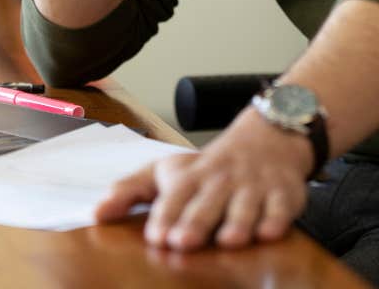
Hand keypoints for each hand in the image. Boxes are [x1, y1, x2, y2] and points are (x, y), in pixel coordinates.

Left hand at [95, 108, 311, 250]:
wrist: (266, 137)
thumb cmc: (208, 167)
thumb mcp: (166, 172)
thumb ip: (130, 191)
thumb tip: (96, 214)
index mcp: (191, 177)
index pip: (175, 195)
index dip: (165, 215)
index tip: (155, 236)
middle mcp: (221, 180)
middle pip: (208, 200)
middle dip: (196, 220)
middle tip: (182, 241)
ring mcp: (253, 185)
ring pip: (245, 203)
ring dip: (237, 221)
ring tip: (229, 240)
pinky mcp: (282, 192)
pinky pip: (281, 205)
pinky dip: (277, 218)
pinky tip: (269, 231)